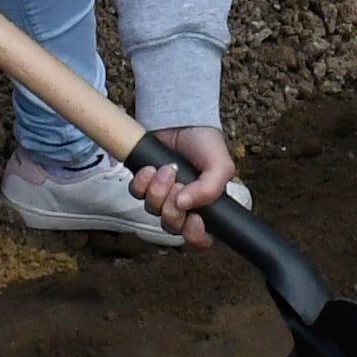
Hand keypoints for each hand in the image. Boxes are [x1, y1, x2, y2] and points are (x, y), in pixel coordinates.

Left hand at [132, 125, 238, 246]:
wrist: (182, 118)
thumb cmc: (205, 142)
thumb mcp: (220, 165)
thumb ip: (212, 189)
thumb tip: (185, 205)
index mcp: (205, 207)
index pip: (200, 239)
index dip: (195, 236)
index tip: (194, 219)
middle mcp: (183, 206)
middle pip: (172, 227)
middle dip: (173, 209)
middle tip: (178, 187)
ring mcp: (162, 195)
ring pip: (153, 211)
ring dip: (158, 191)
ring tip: (167, 170)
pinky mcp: (145, 183)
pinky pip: (136, 194)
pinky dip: (142, 183)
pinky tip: (151, 169)